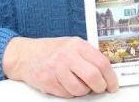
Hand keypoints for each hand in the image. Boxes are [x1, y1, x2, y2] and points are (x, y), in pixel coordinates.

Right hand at [2, 36, 118, 97]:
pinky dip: (70, 93)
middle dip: (100, 87)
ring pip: (80, 89)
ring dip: (83, 91)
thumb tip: (107, 72)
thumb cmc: (51, 50)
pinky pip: (67, 94)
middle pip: (93, 76)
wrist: (25, 55)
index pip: (101, 62)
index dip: (111, 77)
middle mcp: (67, 55)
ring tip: (79, 84)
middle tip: (100, 88)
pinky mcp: (48, 81)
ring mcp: (56, 69)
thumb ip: (88, 55)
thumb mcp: (72, 45)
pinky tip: (66, 84)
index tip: (113, 84)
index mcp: (77, 45)